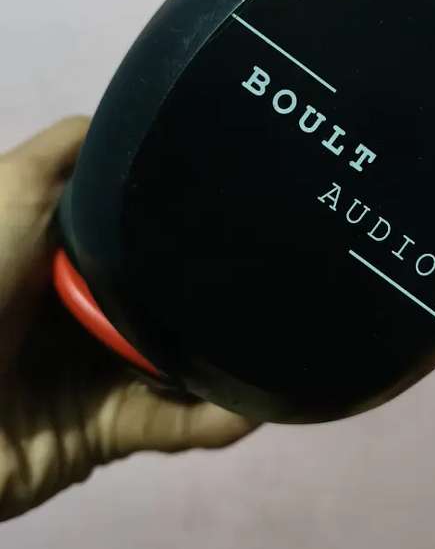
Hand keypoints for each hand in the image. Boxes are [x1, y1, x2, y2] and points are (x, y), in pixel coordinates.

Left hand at [0, 117, 258, 521]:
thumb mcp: (14, 184)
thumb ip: (73, 149)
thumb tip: (142, 115)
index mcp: (73, 255)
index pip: (153, 238)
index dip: (200, 227)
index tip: (257, 211)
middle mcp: (90, 310)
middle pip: (177, 301)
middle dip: (229, 297)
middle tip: (291, 280)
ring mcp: (99, 373)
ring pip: (188, 366)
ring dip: (237, 365)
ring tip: (291, 347)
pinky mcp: (104, 433)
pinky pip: (174, 427)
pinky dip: (215, 422)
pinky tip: (256, 406)